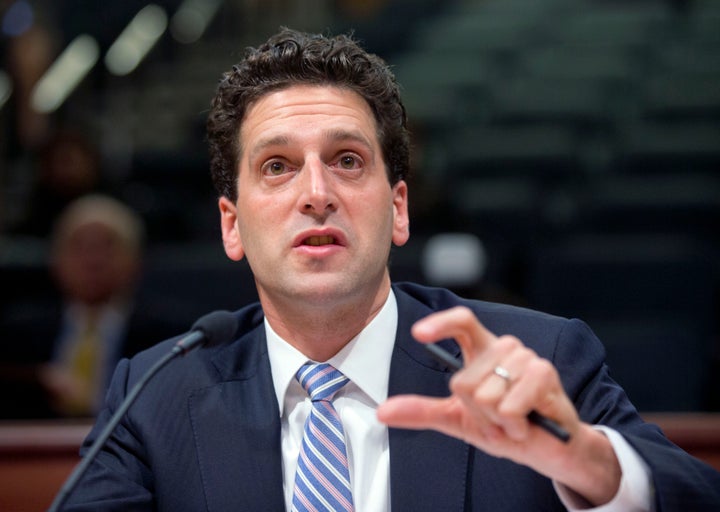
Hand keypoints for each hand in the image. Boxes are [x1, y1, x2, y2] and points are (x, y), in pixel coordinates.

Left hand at [376, 306, 620, 505]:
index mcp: (482, 351)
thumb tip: (382, 411)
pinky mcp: (544, 373)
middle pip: (463, 379)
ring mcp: (526, 358)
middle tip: (496, 419)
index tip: (419, 334)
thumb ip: (422, 411)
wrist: (547, 449)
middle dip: (475, 412)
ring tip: (513, 421)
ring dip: (496, 421)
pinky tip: (526, 424)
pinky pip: (508, 405)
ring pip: (485, 395)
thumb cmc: (505, 428)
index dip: (440, 323)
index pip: (461, 321)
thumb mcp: (458, 419)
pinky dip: (513, 425)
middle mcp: (504, 347)